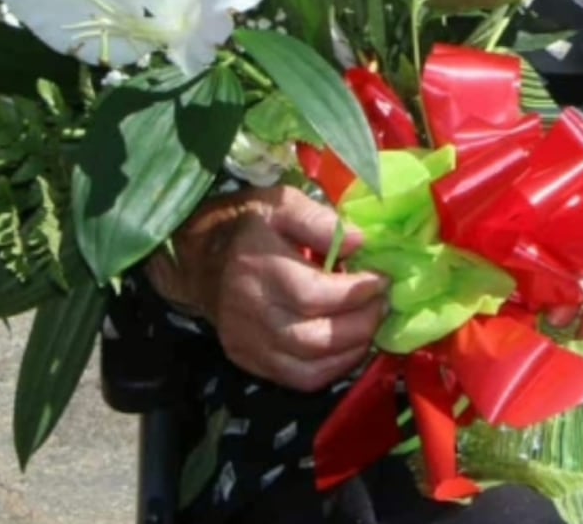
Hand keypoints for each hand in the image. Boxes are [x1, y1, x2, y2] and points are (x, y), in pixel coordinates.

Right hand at [144, 186, 389, 391]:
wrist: (199, 257)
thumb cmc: (247, 225)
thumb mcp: (280, 203)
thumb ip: (319, 220)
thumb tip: (361, 242)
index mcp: (257, 267)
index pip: (314, 295)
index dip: (356, 293)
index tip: (382, 280)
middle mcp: (250, 311)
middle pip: (315, 337)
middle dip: (362, 324)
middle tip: (384, 304)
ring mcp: (246, 341)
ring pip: (310, 366)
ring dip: (352, 350)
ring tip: (371, 324)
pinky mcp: (248, 359)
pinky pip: (297, 379)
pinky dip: (331, 369)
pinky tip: (348, 346)